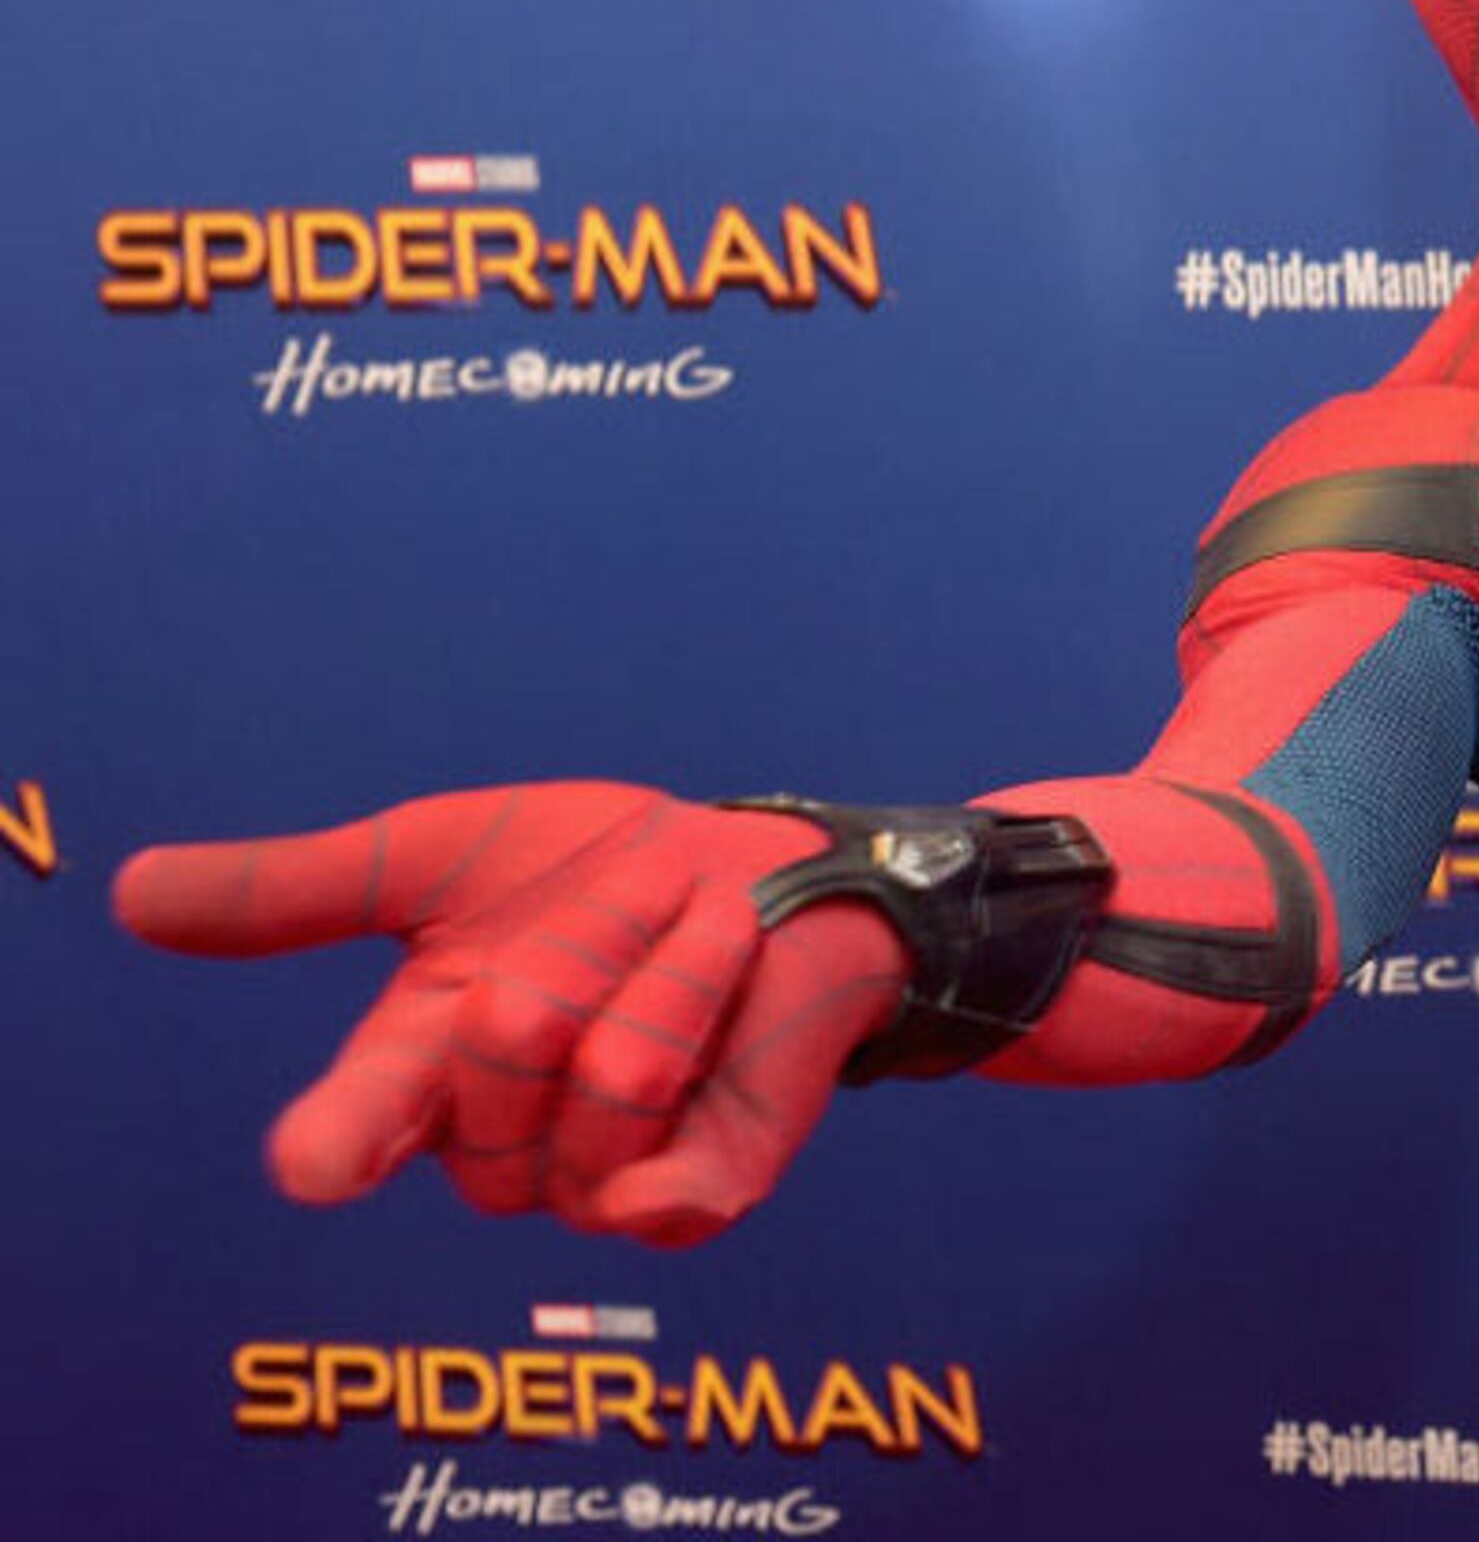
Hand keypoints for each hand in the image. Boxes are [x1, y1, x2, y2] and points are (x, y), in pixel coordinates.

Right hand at [114, 782, 904, 1245]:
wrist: (775, 876)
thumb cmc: (596, 869)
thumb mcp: (441, 855)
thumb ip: (301, 889)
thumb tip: (130, 894)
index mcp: (418, 1073)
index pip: (352, 1128)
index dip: (337, 1143)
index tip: (318, 1161)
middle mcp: (495, 1147)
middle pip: (506, 1056)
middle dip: (585, 942)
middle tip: (643, 887)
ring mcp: (598, 1180)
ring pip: (610, 1086)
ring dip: (669, 972)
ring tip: (708, 931)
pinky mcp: (698, 1197)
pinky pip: (672, 1199)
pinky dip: (695, 1126)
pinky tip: (696, 1104)